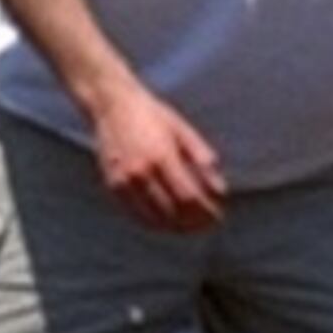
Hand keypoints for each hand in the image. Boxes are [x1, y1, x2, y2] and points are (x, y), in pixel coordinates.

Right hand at [88, 76, 224, 231]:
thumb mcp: (183, 130)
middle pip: (174, 213)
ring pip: (156, 220)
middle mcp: (141, 172)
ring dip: (178, 228)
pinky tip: (170, 222)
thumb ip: (202, 160)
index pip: (189, 197)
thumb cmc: (152, 115)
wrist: (112, 104)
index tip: (218, 216)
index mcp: (161, 156)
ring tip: (192, 226)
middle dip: (195, 223)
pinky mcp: (114, 186)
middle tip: (208, 224)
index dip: (205, 212)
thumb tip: (220, 191)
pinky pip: (138, 216)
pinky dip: (157, 224)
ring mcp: (124, 181)